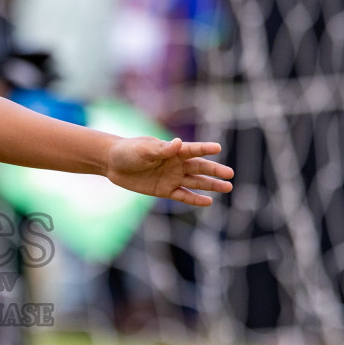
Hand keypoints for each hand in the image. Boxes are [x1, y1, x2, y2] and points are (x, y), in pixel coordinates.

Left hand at [105, 136, 232, 206]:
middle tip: (230, 174)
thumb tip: (178, 143)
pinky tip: (208, 201)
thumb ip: (162, 149)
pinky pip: (183, 195)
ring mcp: (172, 177)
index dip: (205, 149)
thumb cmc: (128, 151)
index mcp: (173, 150)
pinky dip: (195, 199)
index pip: (192, 149)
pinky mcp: (165, 190)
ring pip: (196, 182)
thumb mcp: (143, 149)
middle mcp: (176, 164)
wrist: (113, 163)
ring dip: (211, 185)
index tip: (218, 148)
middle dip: (214, 171)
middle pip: (199, 167)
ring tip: (228, 187)